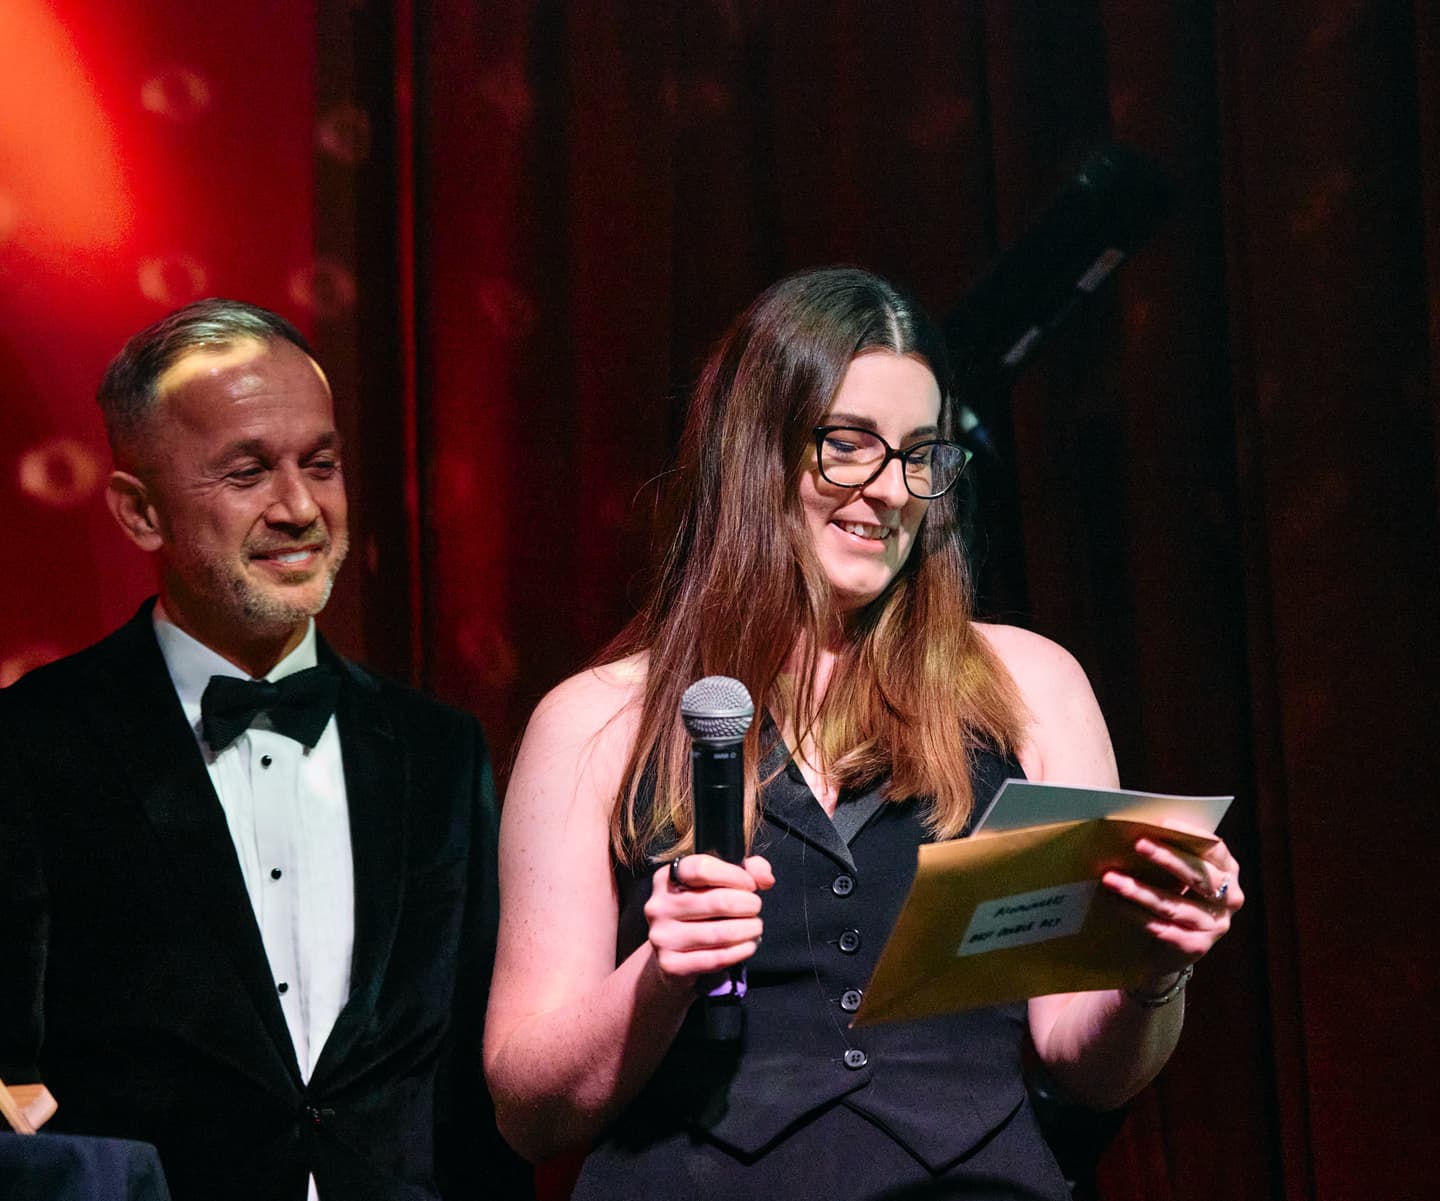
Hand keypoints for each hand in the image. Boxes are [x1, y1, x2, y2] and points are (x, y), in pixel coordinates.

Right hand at [644, 853, 773, 988]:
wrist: (672, 956)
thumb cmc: (700, 913)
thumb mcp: (717, 884)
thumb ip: (746, 870)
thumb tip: (765, 878)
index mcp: (667, 878)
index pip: (702, 868)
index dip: (734, 875)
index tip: (750, 885)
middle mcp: (659, 906)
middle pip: (717, 901)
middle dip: (748, 905)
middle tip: (755, 909)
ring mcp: (662, 936)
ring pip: (720, 933)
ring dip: (749, 929)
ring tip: (755, 928)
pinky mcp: (671, 964)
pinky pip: (716, 958)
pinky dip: (740, 951)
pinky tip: (748, 945)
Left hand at [1101, 823, 1243, 985]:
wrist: (1170, 948)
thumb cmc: (1173, 896)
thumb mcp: (1177, 873)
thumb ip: (1170, 852)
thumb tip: (1137, 827)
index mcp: (1228, 871)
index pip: (1214, 849)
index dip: (1190, 835)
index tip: (1161, 822)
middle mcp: (1230, 898)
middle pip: (1198, 875)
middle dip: (1166, 859)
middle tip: (1137, 844)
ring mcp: (1216, 925)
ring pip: (1173, 904)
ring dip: (1139, 891)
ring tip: (1110, 878)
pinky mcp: (1196, 947)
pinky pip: (1162, 928)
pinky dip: (1134, 914)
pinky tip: (1113, 902)